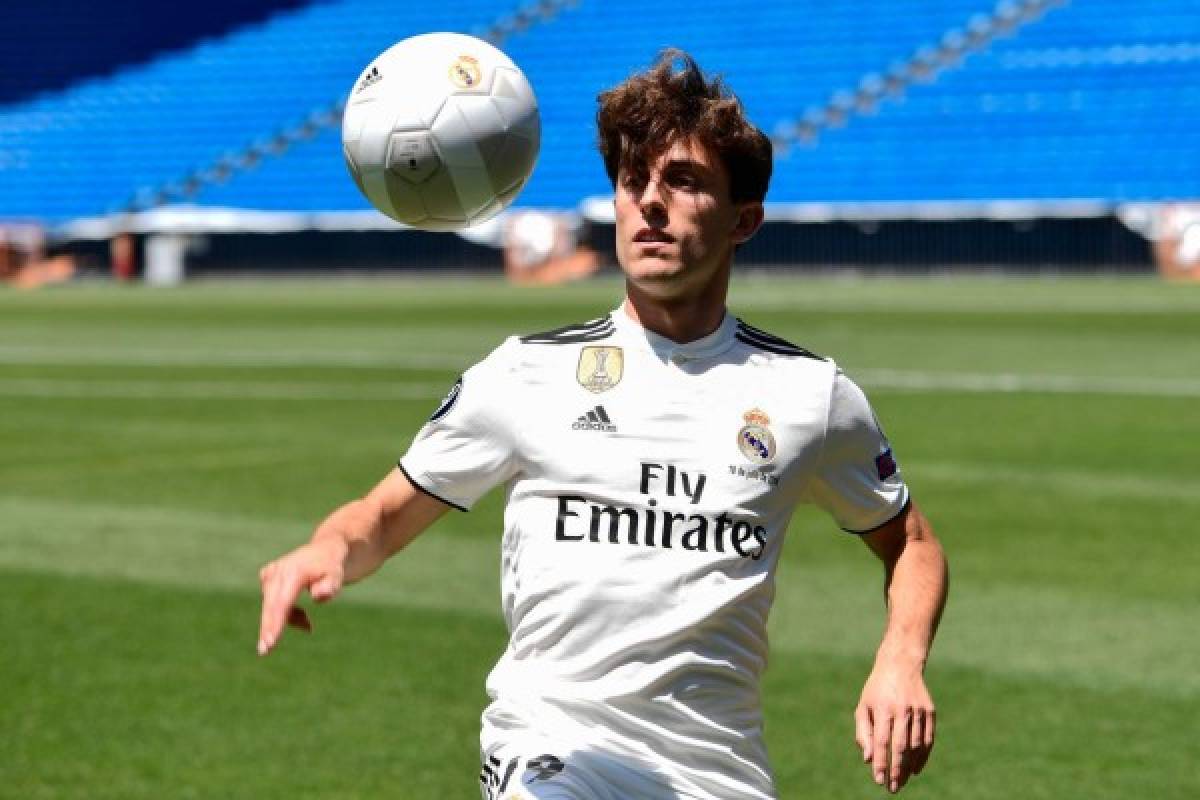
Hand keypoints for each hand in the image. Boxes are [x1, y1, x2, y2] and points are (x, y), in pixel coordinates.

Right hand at [257, 539, 345, 655]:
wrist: (326, 550)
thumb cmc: (333, 566)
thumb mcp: (338, 576)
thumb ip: (330, 586)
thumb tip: (318, 595)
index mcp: (294, 571)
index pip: (282, 602)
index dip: (276, 623)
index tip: (270, 641)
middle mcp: (278, 571)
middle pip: (271, 606)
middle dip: (269, 628)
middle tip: (266, 651)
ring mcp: (270, 574)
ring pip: (272, 607)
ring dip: (288, 620)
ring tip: (308, 624)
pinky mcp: (267, 578)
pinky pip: (271, 603)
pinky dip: (284, 613)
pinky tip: (301, 616)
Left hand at [854, 660, 935, 792]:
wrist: (900, 665)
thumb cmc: (877, 690)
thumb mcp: (863, 707)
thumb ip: (864, 733)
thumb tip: (868, 760)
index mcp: (883, 708)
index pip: (882, 741)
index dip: (881, 763)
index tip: (879, 780)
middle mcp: (902, 709)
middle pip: (901, 746)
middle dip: (897, 770)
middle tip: (893, 788)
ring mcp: (918, 710)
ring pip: (916, 745)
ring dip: (910, 766)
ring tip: (902, 781)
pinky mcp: (930, 711)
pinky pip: (928, 739)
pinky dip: (923, 756)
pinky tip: (915, 769)